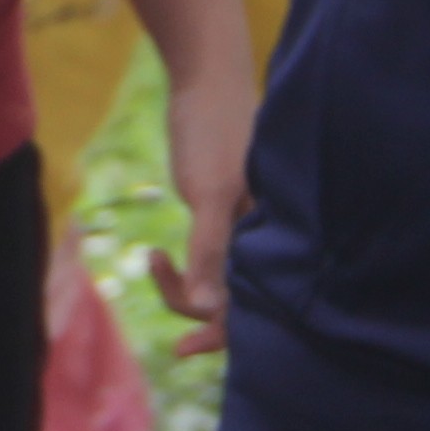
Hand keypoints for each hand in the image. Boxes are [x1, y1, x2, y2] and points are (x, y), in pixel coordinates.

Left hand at [150, 57, 250, 358]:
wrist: (204, 82)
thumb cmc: (215, 131)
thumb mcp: (209, 190)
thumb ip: (212, 248)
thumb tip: (208, 308)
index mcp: (276, 237)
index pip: (260, 306)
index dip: (227, 333)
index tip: (184, 348)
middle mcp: (266, 238)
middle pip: (242, 304)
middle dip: (206, 319)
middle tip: (172, 332)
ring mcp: (246, 230)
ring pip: (222, 285)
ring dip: (186, 289)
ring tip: (153, 261)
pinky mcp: (224, 219)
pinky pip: (210, 264)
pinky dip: (184, 271)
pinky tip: (157, 258)